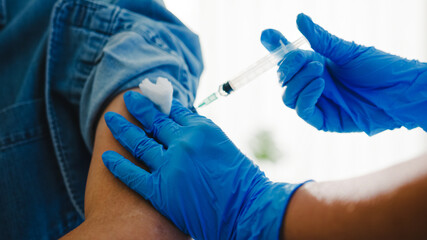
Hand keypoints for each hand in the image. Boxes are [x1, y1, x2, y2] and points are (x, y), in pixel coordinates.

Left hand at [101, 91, 305, 239]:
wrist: (248, 210)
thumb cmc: (242, 182)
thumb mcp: (224, 148)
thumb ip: (202, 137)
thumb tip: (186, 127)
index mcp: (202, 130)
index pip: (175, 111)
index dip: (161, 102)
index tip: (152, 94)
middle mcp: (184, 142)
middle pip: (154, 120)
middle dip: (139, 107)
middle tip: (129, 97)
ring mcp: (171, 165)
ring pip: (139, 142)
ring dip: (123, 129)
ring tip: (110, 118)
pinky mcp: (161, 189)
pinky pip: (133, 173)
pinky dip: (118, 165)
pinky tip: (105, 156)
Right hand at [261, 13, 426, 134]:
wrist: (400, 92)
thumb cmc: (378, 69)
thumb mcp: (346, 51)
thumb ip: (321, 39)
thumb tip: (299, 19)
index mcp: (316, 65)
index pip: (288, 58)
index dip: (275, 47)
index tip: (267, 35)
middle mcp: (312, 84)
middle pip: (282, 79)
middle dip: (288, 67)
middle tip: (308, 58)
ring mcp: (317, 102)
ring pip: (287, 96)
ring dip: (298, 81)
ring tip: (319, 70)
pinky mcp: (323, 120)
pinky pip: (302, 110)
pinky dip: (305, 96)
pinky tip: (320, 85)